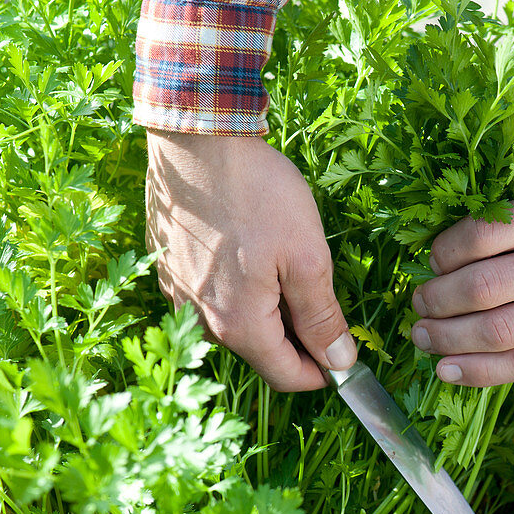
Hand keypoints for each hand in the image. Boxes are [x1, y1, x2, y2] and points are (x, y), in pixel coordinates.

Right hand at [145, 131, 355, 390]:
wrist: (196, 137)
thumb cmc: (258, 194)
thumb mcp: (307, 258)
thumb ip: (321, 317)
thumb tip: (340, 363)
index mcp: (238, 325)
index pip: (284, 376)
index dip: (321, 373)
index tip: (345, 356)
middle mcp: (199, 320)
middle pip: (260, 351)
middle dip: (297, 339)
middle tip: (324, 301)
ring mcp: (178, 293)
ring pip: (236, 324)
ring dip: (268, 313)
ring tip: (290, 270)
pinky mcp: (168, 267)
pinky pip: (212, 297)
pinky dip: (240, 291)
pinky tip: (255, 255)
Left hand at [411, 183, 513, 386]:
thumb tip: (466, 246)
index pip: (485, 232)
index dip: (444, 252)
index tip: (432, 261)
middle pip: (481, 287)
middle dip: (436, 299)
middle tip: (417, 304)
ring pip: (497, 331)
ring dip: (447, 337)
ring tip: (423, 337)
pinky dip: (479, 371)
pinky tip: (449, 370)